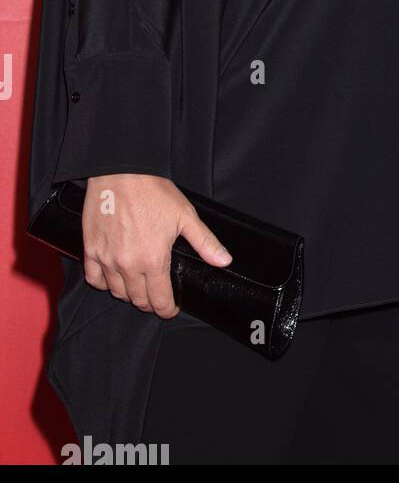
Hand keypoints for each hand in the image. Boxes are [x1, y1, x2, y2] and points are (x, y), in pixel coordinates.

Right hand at [82, 174, 232, 318]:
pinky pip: (94, 279)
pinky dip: (104, 283)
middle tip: (158, 295)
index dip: (167, 309)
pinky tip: (114, 276)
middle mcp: (127, 265)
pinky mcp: (91, 250)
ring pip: (116, 292)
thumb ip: (205, 243)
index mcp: (153, 260)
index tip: (171, 308)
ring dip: (129, 293)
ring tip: (139, 285)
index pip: (159, 301)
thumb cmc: (154, 192)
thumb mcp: (185, 216)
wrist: (121, 172)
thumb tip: (224, 261)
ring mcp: (106, 259)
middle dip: (150, 302)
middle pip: (137, 300)